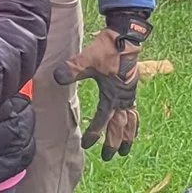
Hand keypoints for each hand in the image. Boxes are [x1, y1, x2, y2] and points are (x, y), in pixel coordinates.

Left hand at [51, 17, 146, 158]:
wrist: (126, 35)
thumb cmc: (108, 49)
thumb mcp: (87, 59)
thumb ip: (72, 69)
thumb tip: (56, 77)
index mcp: (112, 95)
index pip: (102, 120)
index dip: (94, 134)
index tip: (87, 145)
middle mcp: (123, 98)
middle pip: (119, 126)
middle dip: (114, 143)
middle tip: (108, 157)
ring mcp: (129, 94)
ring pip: (130, 121)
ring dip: (128, 136)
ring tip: (126, 149)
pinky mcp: (131, 88)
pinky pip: (134, 110)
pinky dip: (134, 121)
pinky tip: (131, 125)